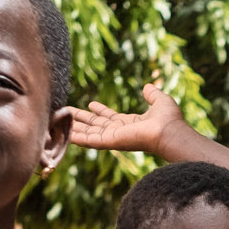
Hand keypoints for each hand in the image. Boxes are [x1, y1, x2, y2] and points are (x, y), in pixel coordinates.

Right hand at [68, 83, 187, 153]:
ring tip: (58, 120)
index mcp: (131, 123)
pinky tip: (65, 134)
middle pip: (96, 125)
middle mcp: (120, 132)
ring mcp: (114, 138)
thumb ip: (152, 94)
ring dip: (74, 127)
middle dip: (81, 119)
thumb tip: (148, 87)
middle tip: (66, 111)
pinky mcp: (110, 141)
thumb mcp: (160, 101)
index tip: (91, 104)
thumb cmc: (169, 119)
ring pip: (89, 133)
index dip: (101, 111)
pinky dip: (78, 138)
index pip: (111, 117)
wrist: (169, 131)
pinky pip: (90, 140)